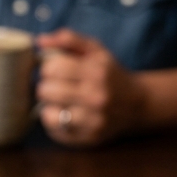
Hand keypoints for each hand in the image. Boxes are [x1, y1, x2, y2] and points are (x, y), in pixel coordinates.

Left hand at [36, 28, 145, 145]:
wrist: (136, 104)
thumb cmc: (109, 74)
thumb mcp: (96, 50)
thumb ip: (69, 39)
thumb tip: (40, 40)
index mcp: (96, 72)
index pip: (52, 68)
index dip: (47, 67)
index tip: (54, 70)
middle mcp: (96, 97)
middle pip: (46, 91)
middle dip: (46, 86)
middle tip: (55, 86)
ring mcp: (93, 120)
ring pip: (48, 114)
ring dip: (48, 106)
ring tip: (59, 101)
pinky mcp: (89, 138)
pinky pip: (55, 131)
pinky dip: (54, 122)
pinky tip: (64, 114)